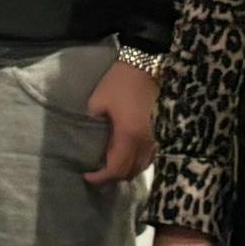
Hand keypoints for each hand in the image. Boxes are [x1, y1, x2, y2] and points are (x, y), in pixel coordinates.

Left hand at [82, 58, 159, 184]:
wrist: (144, 67)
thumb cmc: (118, 83)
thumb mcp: (97, 102)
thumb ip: (92, 124)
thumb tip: (88, 139)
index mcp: (129, 136)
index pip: (116, 169)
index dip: (101, 178)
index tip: (87, 176)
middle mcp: (144, 142)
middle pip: (130, 172)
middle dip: (111, 178)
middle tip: (95, 176)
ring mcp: (153, 139)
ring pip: (141, 167)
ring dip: (125, 172)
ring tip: (108, 169)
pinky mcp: (157, 133)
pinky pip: (148, 158)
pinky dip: (136, 164)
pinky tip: (124, 159)